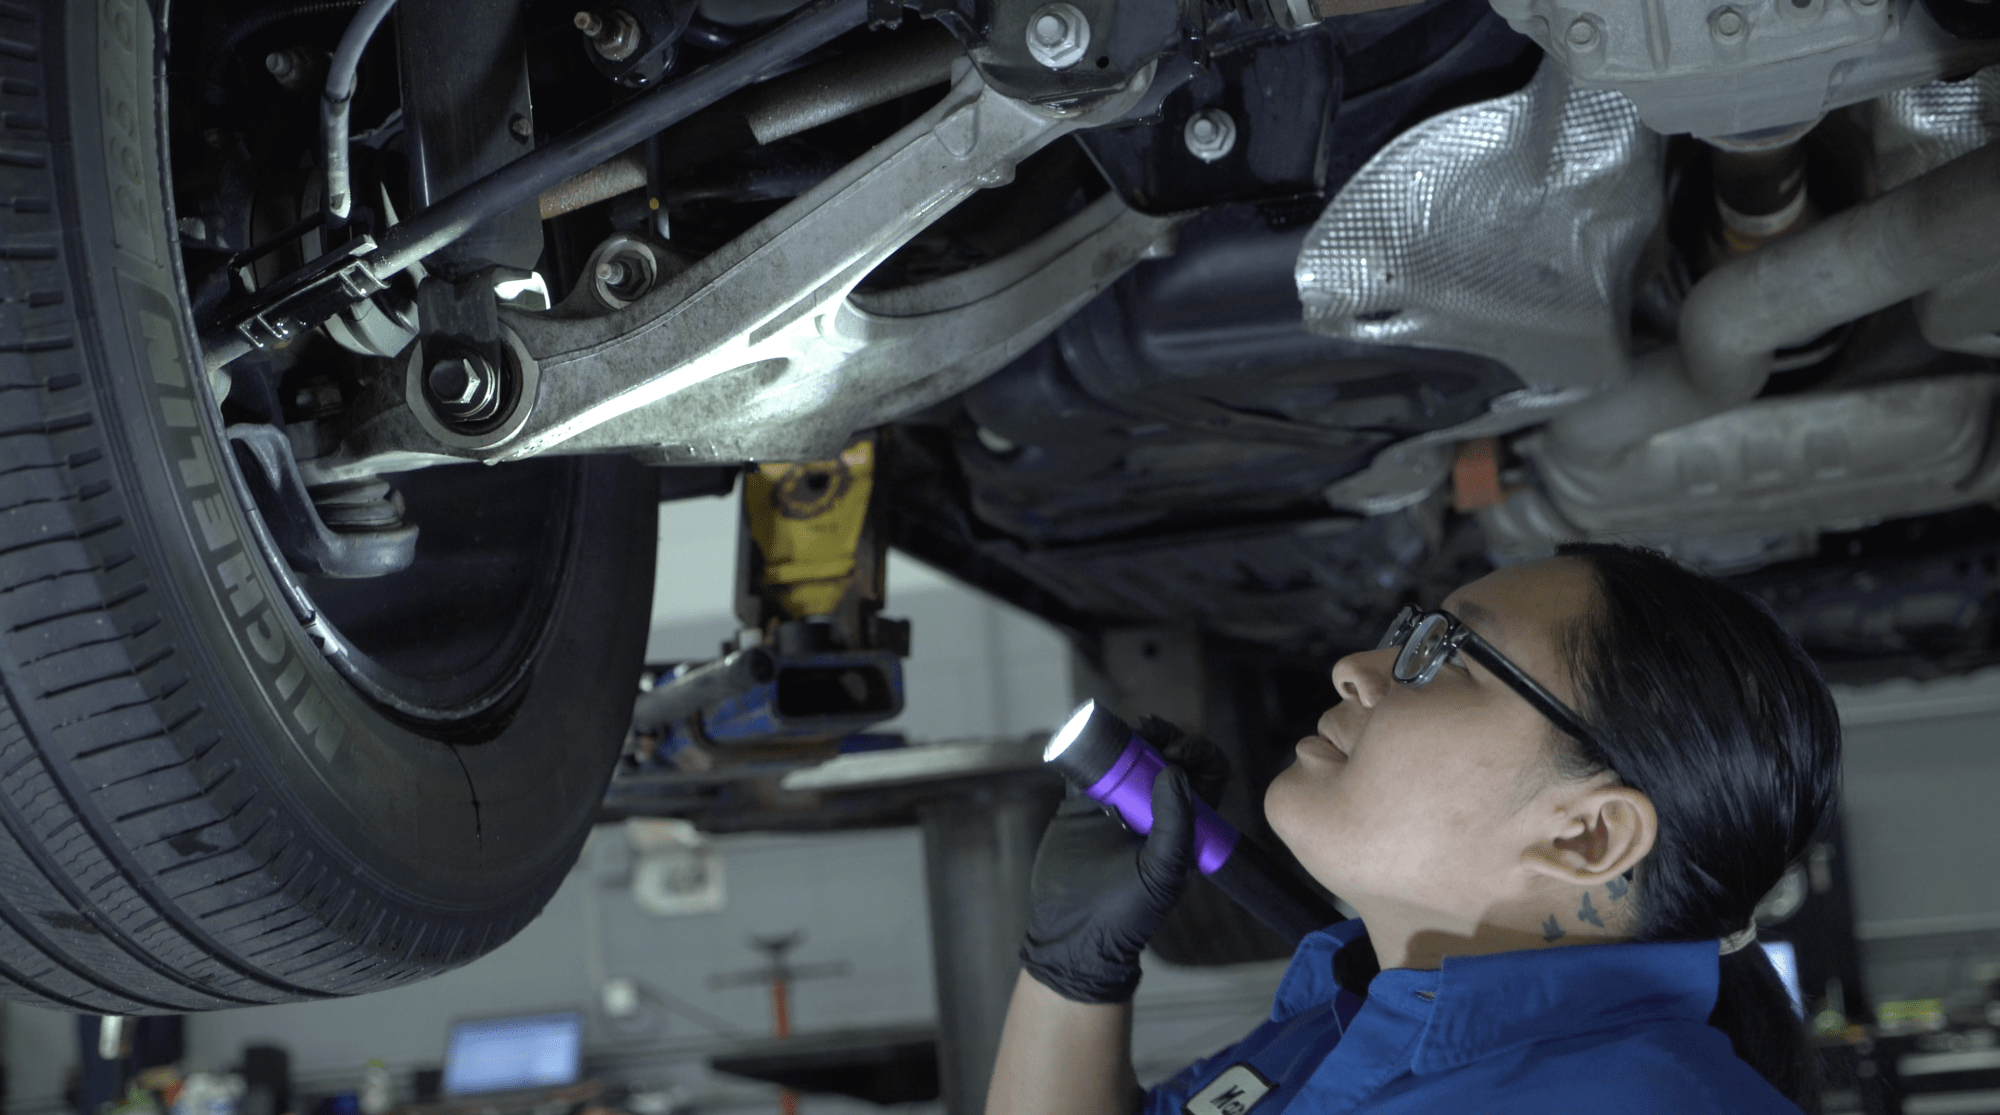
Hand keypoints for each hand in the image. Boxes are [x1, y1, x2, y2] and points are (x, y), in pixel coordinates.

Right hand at [1018, 743, 1210, 1003]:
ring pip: (1130, 755)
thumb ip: (1175, 824)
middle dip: (1164, 737)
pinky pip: (1089, 766)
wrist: (1073, 932)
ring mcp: (1117, 803)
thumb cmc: (1126, 912)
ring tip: (1125, 732)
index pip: (1205, 775)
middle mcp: (1154, 809)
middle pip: (1168, 756)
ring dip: (1130, 737)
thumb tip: (1174, 772)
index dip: (1198, 754)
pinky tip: (1088, 738)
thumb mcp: (1161, 871)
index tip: (1177, 752)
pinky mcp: (1082, 804)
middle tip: (1149, 732)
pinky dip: (1088, 747)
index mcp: (1184, 823)